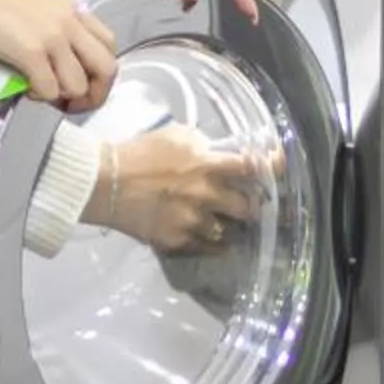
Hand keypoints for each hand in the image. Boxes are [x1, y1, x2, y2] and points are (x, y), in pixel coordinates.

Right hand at [0, 0, 116, 113]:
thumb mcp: (40, 8)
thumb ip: (59, 32)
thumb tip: (64, 69)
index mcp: (74, 11)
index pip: (110, 46)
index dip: (101, 73)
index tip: (85, 85)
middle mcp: (70, 23)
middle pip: (107, 69)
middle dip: (94, 95)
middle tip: (72, 104)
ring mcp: (53, 38)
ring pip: (78, 86)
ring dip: (61, 97)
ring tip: (41, 91)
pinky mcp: (32, 53)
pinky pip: (50, 90)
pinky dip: (39, 97)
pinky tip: (24, 88)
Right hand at [88, 126, 272, 252]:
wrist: (107, 182)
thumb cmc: (141, 152)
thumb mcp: (176, 135)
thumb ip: (204, 144)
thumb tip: (220, 152)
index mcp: (208, 164)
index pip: (252, 167)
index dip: (269, 169)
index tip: (276, 172)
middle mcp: (207, 194)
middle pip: (247, 207)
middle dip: (250, 206)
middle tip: (248, 205)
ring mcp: (193, 221)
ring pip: (229, 231)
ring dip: (229, 227)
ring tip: (225, 224)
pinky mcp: (179, 241)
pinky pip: (207, 248)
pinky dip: (211, 244)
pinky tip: (210, 238)